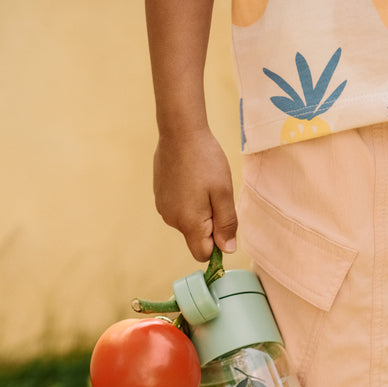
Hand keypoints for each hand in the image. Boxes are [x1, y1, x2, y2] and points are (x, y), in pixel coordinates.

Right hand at [153, 127, 237, 261]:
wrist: (179, 132)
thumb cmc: (205, 160)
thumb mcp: (224, 193)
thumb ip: (226, 224)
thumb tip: (227, 250)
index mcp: (189, 223)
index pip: (202, 254)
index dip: (217, 246)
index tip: (224, 225)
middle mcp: (172, 220)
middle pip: (196, 238)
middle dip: (209, 225)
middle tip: (215, 196)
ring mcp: (163, 208)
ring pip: (188, 223)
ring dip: (199, 212)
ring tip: (202, 184)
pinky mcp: (160, 197)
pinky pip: (179, 209)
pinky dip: (188, 201)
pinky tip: (191, 179)